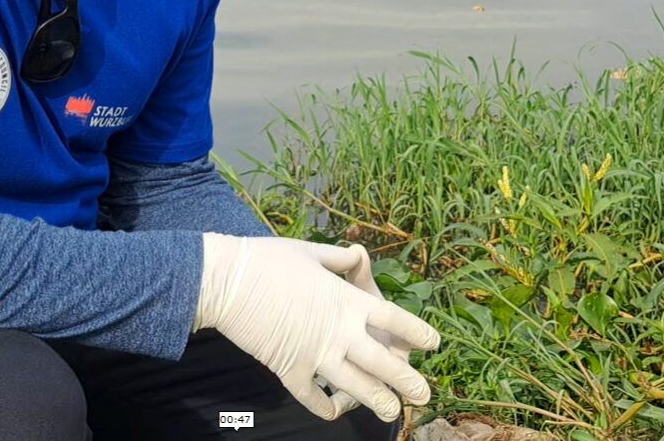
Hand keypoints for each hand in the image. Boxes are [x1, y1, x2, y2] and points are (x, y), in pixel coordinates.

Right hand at [195, 234, 439, 420]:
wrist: (230, 282)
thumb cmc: (269, 259)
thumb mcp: (311, 251)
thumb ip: (340, 260)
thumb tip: (358, 253)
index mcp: (348, 300)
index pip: (395, 320)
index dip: (418, 334)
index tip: (433, 344)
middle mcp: (340, 332)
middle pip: (384, 364)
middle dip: (407, 382)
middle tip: (423, 395)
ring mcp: (316, 355)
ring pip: (356, 387)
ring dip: (377, 401)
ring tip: (392, 413)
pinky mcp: (290, 372)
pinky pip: (313, 396)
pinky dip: (324, 406)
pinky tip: (332, 411)